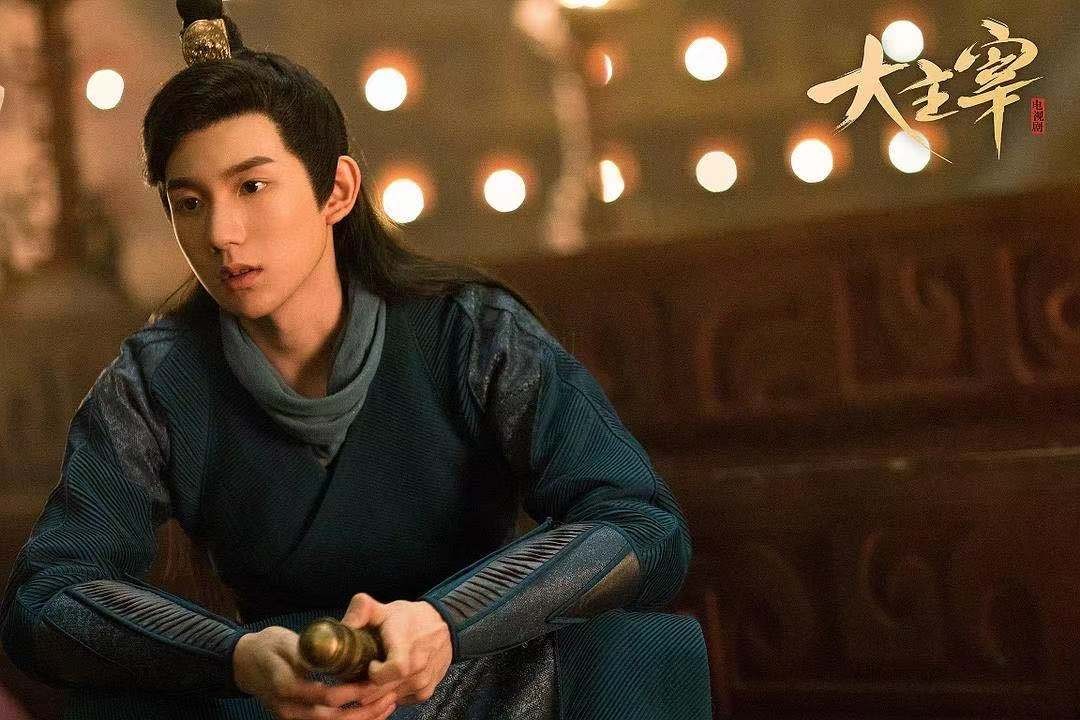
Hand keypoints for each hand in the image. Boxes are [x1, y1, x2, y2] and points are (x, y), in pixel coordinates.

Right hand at [232, 626, 396, 719]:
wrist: (244, 662)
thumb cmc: (268, 646)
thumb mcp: (288, 642)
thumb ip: (310, 653)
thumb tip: (337, 654)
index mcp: (287, 687)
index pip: (326, 697)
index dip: (353, 692)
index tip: (375, 682)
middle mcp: (289, 710)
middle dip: (364, 711)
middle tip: (388, 698)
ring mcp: (292, 718)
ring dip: (361, 719)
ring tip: (386, 706)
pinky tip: (369, 712)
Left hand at [340, 593, 452, 706]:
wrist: (444, 626)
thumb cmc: (412, 619)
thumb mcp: (386, 609)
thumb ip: (362, 610)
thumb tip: (344, 624)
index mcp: (407, 645)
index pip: (395, 669)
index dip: (377, 672)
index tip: (371, 664)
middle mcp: (418, 667)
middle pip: (384, 690)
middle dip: (365, 686)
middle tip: (361, 673)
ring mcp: (422, 682)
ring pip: (389, 699)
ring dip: (377, 692)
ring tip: (375, 674)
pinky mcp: (425, 692)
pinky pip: (399, 702)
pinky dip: (390, 694)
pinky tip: (389, 681)